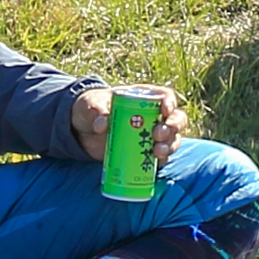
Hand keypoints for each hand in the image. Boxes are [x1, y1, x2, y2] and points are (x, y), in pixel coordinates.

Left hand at [69, 82, 187, 167]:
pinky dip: (163, 159)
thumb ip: (95, 111)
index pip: (165, 96)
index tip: (165, 110)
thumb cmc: (90, 109)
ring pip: (173, 139)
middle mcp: (154, 115)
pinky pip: (162, 156)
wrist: (83, 131)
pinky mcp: (146, 152)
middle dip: (172, 127)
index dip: (170, 102)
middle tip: (158, 134)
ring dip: (170, 145)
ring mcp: (152, 135)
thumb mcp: (89, 106)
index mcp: (144, 97)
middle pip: (175, 119)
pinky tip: (157, 162)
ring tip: (157, 151)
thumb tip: (102, 124)